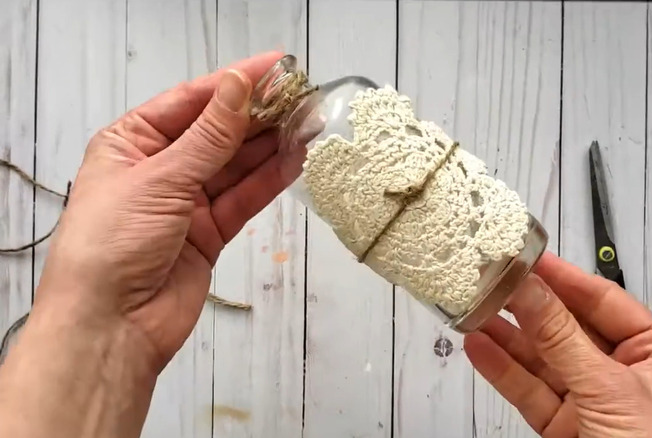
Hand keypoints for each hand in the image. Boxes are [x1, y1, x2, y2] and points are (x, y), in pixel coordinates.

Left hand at [0, 52, 303, 437]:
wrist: (111, 326)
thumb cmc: (109, 247)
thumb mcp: (159, 179)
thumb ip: (208, 136)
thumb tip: (238, 86)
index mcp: (130, 143)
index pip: (190, 101)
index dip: (234, 83)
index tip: (275, 69)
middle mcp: (159, 168)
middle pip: (218, 132)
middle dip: (258, 116)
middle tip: (300, 98)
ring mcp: (186, 202)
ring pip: (236, 166)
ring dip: (270, 146)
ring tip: (307, 125)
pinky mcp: (209, 233)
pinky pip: (244, 199)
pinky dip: (269, 181)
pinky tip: (295, 161)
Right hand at [464, 252, 651, 437]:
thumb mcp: (610, 390)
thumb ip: (562, 339)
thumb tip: (529, 290)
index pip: (602, 302)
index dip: (562, 278)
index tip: (527, 258)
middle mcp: (622, 374)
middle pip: (566, 328)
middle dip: (527, 307)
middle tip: (491, 281)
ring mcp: (589, 402)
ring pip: (540, 359)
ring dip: (506, 336)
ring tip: (474, 309)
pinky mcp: (562, 428)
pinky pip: (527, 391)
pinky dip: (501, 370)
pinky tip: (479, 347)